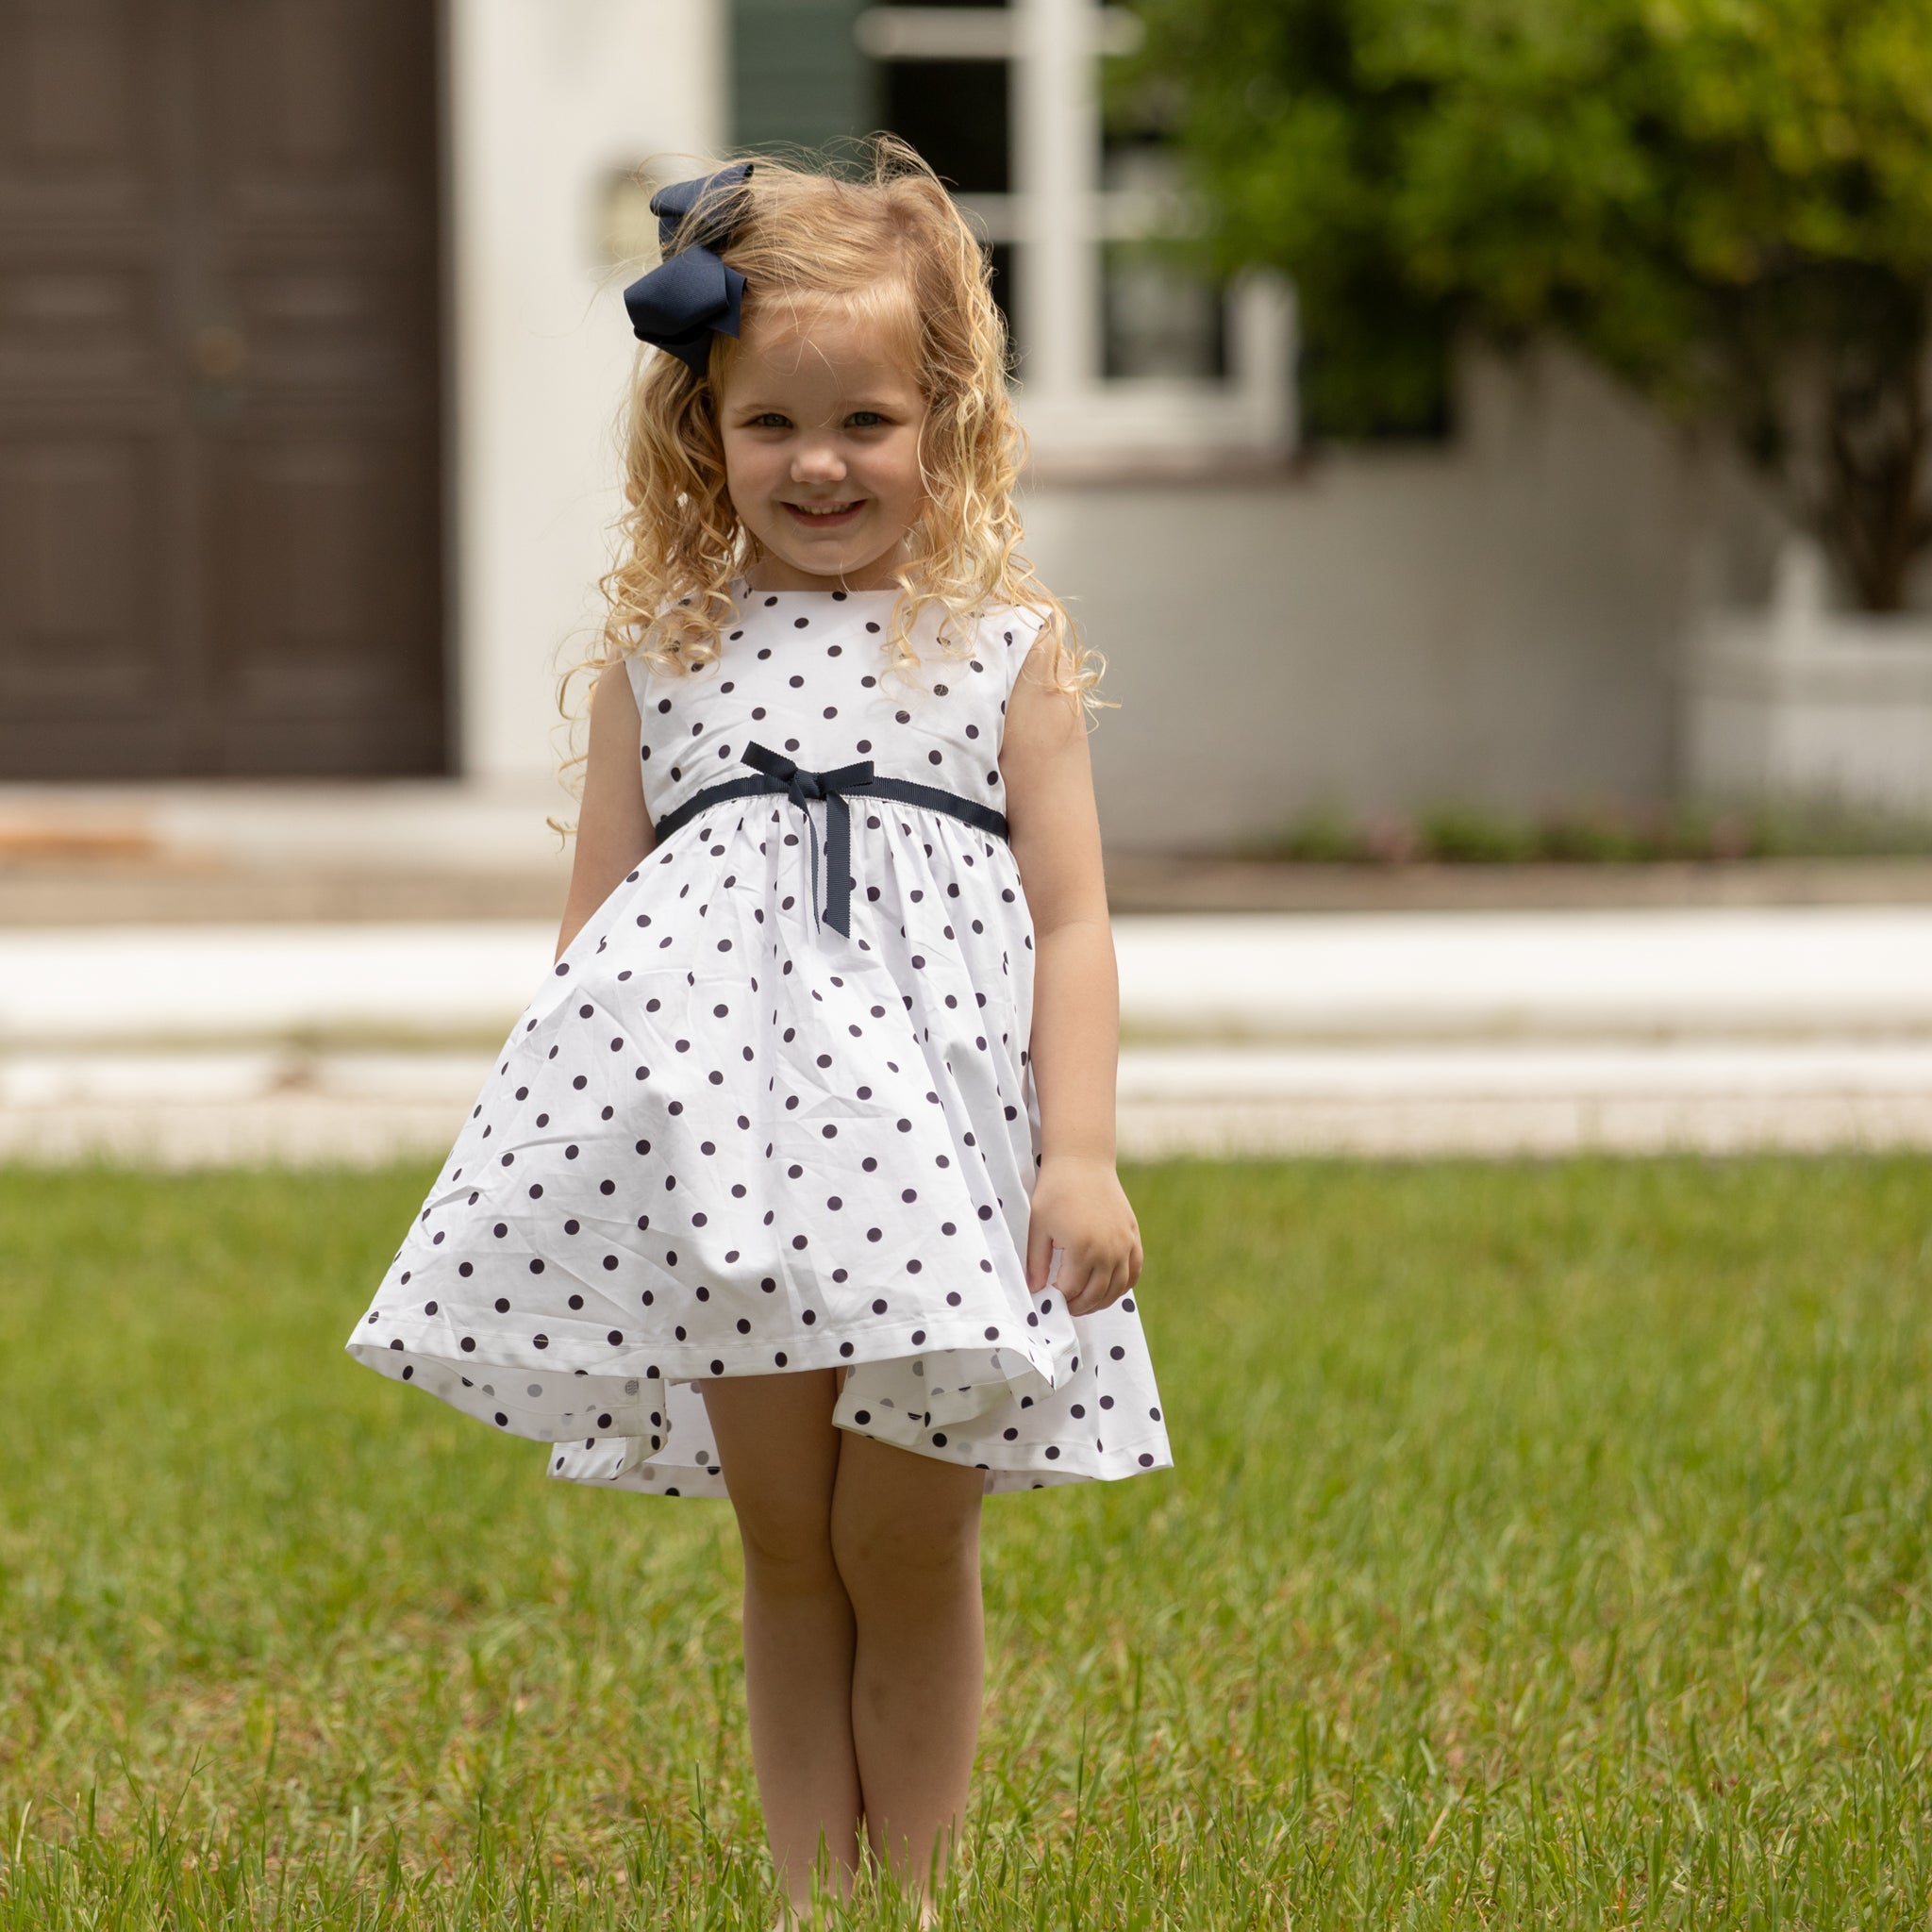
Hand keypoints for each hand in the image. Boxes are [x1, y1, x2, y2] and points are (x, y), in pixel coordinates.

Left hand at [1024, 1154, 1142, 1316]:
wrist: (1083, 1162)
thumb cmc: (1055, 1191)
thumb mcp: (1038, 1226)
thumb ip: (1036, 1262)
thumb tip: (1035, 1291)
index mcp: (1082, 1249)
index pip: (1071, 1290)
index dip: (1058, 1300)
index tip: (1047, 1300)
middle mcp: (1108, 1250)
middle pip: (1096, 1294)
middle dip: (1078, 1306)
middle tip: (1064, 1307)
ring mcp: (1124, 1244)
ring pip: (1117, 1288)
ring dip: (1100, 1302)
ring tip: (1083, 1302)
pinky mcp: (1133, 1236)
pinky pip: (1134, 1272)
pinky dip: (1123, 1286)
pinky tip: (1108, 1289)